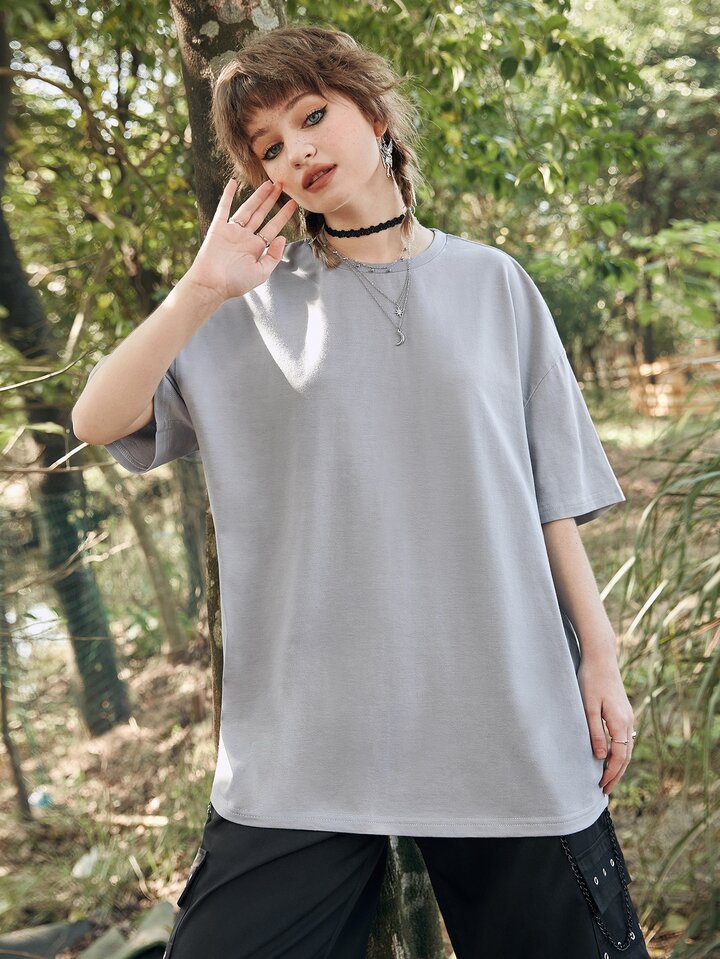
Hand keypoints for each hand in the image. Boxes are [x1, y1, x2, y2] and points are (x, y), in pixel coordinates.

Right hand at [187, 178, 297, 301]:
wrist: (212, 285)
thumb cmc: (235, 283)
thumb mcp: (261, 273)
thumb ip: (273, 256)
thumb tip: (283, 238)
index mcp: (256, 248)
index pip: (273, 227)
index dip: (283, 215)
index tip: (293, 204)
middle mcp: (245, 237)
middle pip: (261, 214)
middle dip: (272, 200)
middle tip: (281, 185)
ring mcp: (232, 231)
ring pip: (247, 209)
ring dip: (257, 196)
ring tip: (268, 183)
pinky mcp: (218, 227)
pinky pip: (223, 208)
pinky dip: (227, 195)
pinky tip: (232, 183)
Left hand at [576, 656, 635, 794]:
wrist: (601, 658)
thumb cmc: (590, 680)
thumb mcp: (588, 707)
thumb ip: (595, 732)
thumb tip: (601, 757)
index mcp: (620, 722)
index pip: (619, 757)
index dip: (610, 774)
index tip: (601, 787)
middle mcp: (628, 721)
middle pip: (626, 756)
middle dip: (616, 775)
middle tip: (605, 790)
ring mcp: (627, 716)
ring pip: (627, 748)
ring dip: (619, 765)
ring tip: (608, 778)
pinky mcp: (623, 711)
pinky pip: (625, 739)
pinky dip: (620, 753)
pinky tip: (611, 757)